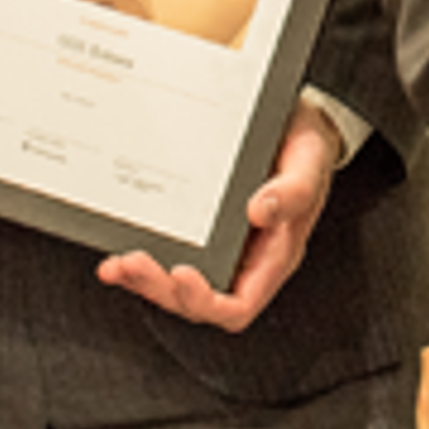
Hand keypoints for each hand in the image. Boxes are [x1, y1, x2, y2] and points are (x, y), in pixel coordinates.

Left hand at [99, 103, 346, 329]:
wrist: (298, 123)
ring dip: (145, 281)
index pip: (238, 305)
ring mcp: (221, 248)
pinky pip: (168, 257)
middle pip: (198, 301)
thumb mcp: (309, 162)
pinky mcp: (200, 231)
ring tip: (120, 264)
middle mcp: (245, 260)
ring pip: (176, 286)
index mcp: (274, 257)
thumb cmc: (307, 148)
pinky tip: (118, 255)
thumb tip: (260, 210)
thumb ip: (294, 190)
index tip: (182, 274)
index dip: (206, 301)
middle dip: (161, 288)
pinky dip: (140, 262)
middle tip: (135, 263)